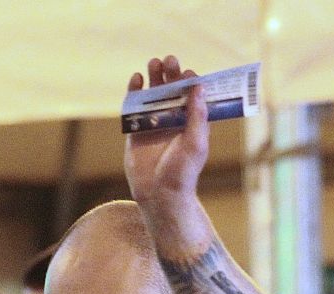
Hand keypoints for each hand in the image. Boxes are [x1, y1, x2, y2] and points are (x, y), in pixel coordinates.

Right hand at [124, 55, 209, 204]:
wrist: (159, 194)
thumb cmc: (182, 172)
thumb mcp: (195, 143)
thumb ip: (197, 115)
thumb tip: (199, 86)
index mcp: (192, 122)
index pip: (192, 95)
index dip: (190, 81)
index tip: (188, 73)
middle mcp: (174, 120)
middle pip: (172, 90)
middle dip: (171, 73)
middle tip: (169, 60)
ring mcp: (154, 124)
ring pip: (153, 94)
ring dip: (154, 77)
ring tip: (153, 63)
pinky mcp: (136, 130)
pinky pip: (135, 107)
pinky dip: (134, 92)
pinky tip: (136, 79)